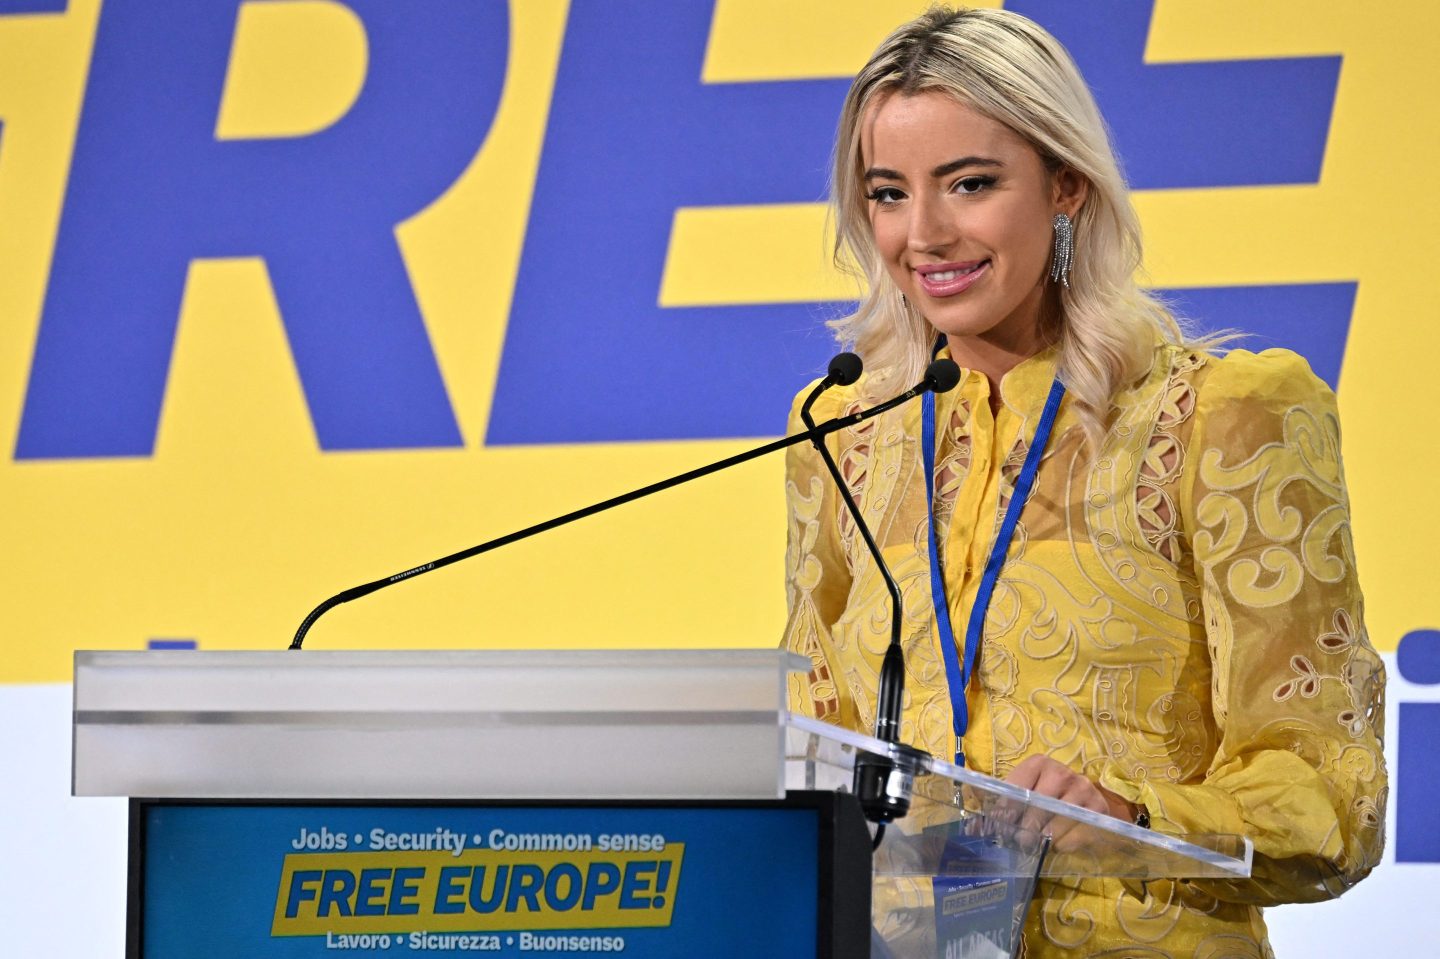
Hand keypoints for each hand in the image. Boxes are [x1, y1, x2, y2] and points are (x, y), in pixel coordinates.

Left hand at [1001, 755, 1137, 851]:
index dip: (1006, 811)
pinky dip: (1065, 843)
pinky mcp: (1099, 808)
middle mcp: (1062, 772)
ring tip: (1035, 845)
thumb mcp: (1024, 793)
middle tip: (1019, 842)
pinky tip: (1057, 845)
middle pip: (1039, 804)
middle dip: (1026, 827)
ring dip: (1045, 837)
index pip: (1018, 788)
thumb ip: (1002, 806)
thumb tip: (973, 828)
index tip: (999, 829)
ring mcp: (1083, 789)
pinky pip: (1079, 832)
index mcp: (1038, 764)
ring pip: (1059, 819)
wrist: (1084, 798)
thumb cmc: (1046, 795)